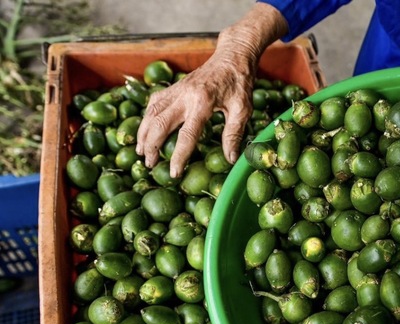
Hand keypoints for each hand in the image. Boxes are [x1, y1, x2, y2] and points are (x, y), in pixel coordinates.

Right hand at [135, 3, 287, 176]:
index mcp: (203, 103)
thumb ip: (234, 134)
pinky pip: (154, 103)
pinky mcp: (174, 87)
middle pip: (161, 123)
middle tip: (149, 163)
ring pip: (152, 112)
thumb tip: (230, 159)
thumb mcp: (243, 110)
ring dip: (143, 132)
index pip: (187, 135)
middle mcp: (185, 95)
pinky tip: (145, 130)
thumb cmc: (239, 84)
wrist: (231, 57)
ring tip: (140, 151)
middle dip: (152, 145)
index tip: (174, 173)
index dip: (179, 156)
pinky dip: (147, 117)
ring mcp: (176, 90)